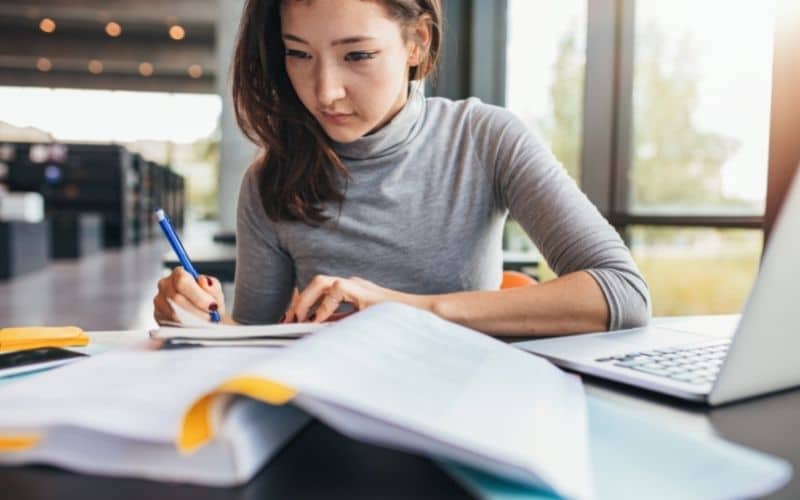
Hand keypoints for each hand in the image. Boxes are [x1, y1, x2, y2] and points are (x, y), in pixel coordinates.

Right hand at [153, 267, 227, 324]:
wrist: (205, 316)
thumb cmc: (208, 302)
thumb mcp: (215, 292)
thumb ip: (212, 286)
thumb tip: (203, 281)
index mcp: (179, 274)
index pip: (182, 280)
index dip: (198, 295)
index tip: (212, 305)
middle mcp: (165, 285)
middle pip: (176, 298)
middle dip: (197, 310)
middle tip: (210, 317)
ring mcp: (159, 300)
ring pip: (173, 313)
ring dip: (192, 320)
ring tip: (205, 322)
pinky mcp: (158, 315)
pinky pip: (169, 323)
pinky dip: (185, 327)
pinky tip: (195, 326)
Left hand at [283, 275, 418, 322]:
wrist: (421, 317)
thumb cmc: (395, 324)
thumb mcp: (362, 325)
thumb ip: (343, 324)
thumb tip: (318, 331)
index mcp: (352, 293)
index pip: (321, 293)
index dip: (304, 306)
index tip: (290, 322)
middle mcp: (353, 285)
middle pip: (317, 283)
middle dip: (300, 301)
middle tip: (289, 321)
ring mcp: (358, 286)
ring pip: (322, 282)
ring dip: (307, 300)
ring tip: (299, 318)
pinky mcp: (363, 291)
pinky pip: (336, 290)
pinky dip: (324, 306)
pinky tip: (320, 321)